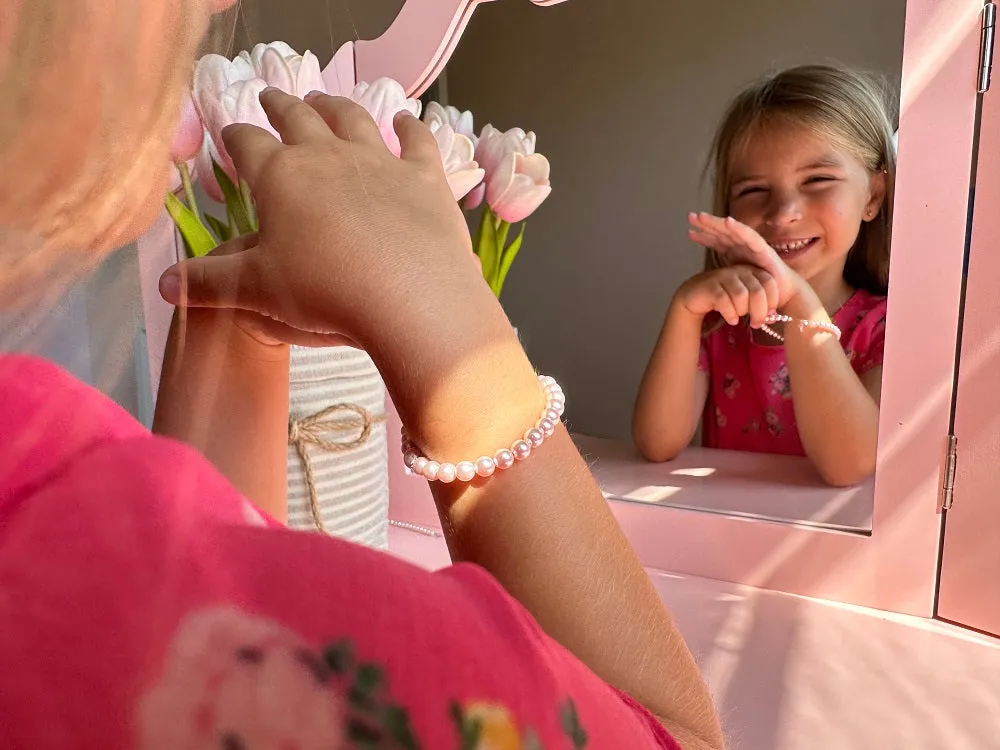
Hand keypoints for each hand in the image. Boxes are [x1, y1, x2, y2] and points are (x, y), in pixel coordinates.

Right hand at [158, 89, 483, 351]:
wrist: (409, 296)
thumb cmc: (324, 291)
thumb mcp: (257, 290)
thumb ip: (210, 283)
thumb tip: (166, 283)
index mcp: (280, 175)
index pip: (247, 143)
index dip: (235, 136)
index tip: (230, 134)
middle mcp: (327, 155)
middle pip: (298, 118)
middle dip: (280, 106)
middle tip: (270, 96)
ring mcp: (380, 161)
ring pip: (353, 119)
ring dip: (336, 105)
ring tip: (324, 99)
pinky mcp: (424, 177)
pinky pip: (417, 141)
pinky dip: (412, 127)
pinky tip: (408, 119)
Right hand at [676, 264, 779, 327]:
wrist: (697, 297)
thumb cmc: (727, 299)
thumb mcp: (747, 302)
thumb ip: (762, 308)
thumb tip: (772, 318)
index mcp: (752, 271)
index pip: (770, 282)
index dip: (773, 301)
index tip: (769, 315)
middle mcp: (739, 270)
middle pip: (757, 291)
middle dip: (759, 312)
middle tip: (756, 324)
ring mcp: (723, 276)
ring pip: (740, 296)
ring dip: (742, 312)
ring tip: (739, 317)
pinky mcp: (710, 286)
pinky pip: (724, 301)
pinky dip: (730, 314)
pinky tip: (731, 320)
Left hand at [688, 212, 802, 305]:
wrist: (780, 293)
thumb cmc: (759, 287)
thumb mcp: (736, 279)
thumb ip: (724, 274)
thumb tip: (707, 279)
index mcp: (735, 252)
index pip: (717, 241)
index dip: (704, 236)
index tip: (688, 232)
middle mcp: (743, 246)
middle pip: (722, 232)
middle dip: (706, 224)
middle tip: (690, 217)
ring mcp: (753, 246)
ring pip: (732, 231)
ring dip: (717, 223)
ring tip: (702, 217)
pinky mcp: (763, 249)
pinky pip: (749, 236)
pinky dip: (739, 229)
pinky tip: (728, 222)